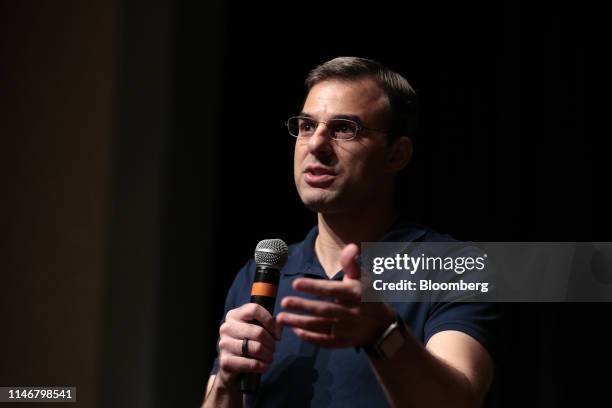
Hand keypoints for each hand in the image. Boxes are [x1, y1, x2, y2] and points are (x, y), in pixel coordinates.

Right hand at [216, 303, 279, 386]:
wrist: (232, 366)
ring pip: (256, 348)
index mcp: (234, 315)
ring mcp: (224, 344)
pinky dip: (262, 366)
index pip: (254, 309)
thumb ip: (272, 324)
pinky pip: (252, 364)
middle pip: (258, 332)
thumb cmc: (248, 343)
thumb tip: (279, 328)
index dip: (269, 320)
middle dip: (271, 342)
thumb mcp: (258, 329)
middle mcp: (226, 327)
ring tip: (269, 357)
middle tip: (273, 348)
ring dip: (268, 355)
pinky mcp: (225, 361)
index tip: (274, 331)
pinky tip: (264, 366)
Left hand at [276, 243, 395, 347]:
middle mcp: (351, 312)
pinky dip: (310, 337)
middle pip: (323, 309)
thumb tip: (351, 246)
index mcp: (355, 294)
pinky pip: (324, 341)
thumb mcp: (362, 278)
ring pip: (320, 326)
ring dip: (299, 322)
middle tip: (284, 302)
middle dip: (302, 306)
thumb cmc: (368, 296)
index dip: (313, 286)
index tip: (295, 283)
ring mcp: (347, 329)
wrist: (382, 325)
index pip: (331, 289)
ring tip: (281, 318)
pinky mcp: (343, 342)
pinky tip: (295, 330)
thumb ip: (351, 263)